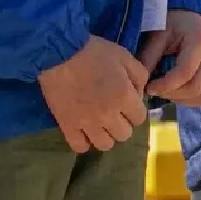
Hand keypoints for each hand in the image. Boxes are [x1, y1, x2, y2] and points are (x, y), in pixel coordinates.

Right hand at [38, 36, 148, 152]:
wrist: (60, 53)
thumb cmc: (94, 52)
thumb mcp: (124, 56)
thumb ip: (139, 76)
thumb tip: (139, 94)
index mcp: (124, 97)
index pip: (140, 118)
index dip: (136, 110)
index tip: (129, 103)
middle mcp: (108, 115)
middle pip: (124, 134)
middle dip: (123, 123)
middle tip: (115, 112)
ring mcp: (86, 123)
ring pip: (105, 145)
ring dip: (106, 135)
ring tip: (100, 123)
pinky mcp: (67, 126)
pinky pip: (80, 147)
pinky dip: (84, 142)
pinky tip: (84, 131)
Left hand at [137, 10, 200, 106]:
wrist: (191, 19)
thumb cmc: (172, 25)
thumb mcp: (157, 35)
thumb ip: (149, 58)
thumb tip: (140, 85)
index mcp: (200, 41)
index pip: (185, 72)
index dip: (165, 85)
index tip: (148, 87)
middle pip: (195, 88)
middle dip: (171, 94)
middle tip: (155, 90)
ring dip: (179, 99)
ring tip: (164, 90)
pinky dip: (187, 100)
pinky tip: (175, 91)